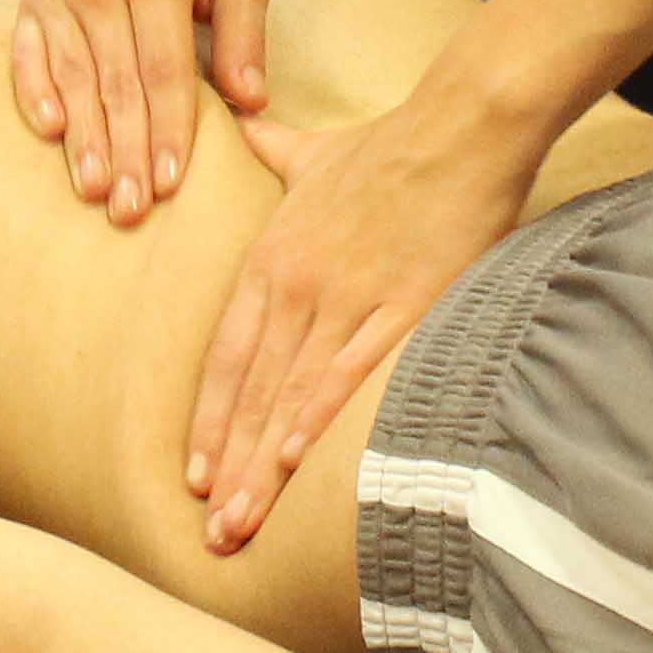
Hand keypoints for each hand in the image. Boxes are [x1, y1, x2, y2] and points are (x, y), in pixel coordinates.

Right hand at [12, 0, 269, 226]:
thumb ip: (245, 33)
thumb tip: (251, 101)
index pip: (165, 68)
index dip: (168, 128)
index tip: (169, 182)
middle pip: (117, 82)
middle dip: (125, 152)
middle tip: (130, 211)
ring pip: (73, 76)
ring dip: (83, 138)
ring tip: (94, 190)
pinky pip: (28, 53)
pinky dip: (35, 93)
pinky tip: (50, 134)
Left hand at [186, 91, 536, 550]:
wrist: (458, 127)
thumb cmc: (388, 143)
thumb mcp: (312, 150)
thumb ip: (271, 149)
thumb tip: (241, 120)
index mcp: (272, 258)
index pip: (227, 356)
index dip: (209, 420)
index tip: (194, 476)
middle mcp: (297, 286)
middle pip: (253, 391)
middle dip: (230, 465)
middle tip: (212, 532)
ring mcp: (348, 298)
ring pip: (292, 395)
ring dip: (263, 464)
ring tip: (243, 522)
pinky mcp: (405, 306)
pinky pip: (352, 373)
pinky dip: (319, 419)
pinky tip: (296, 465)